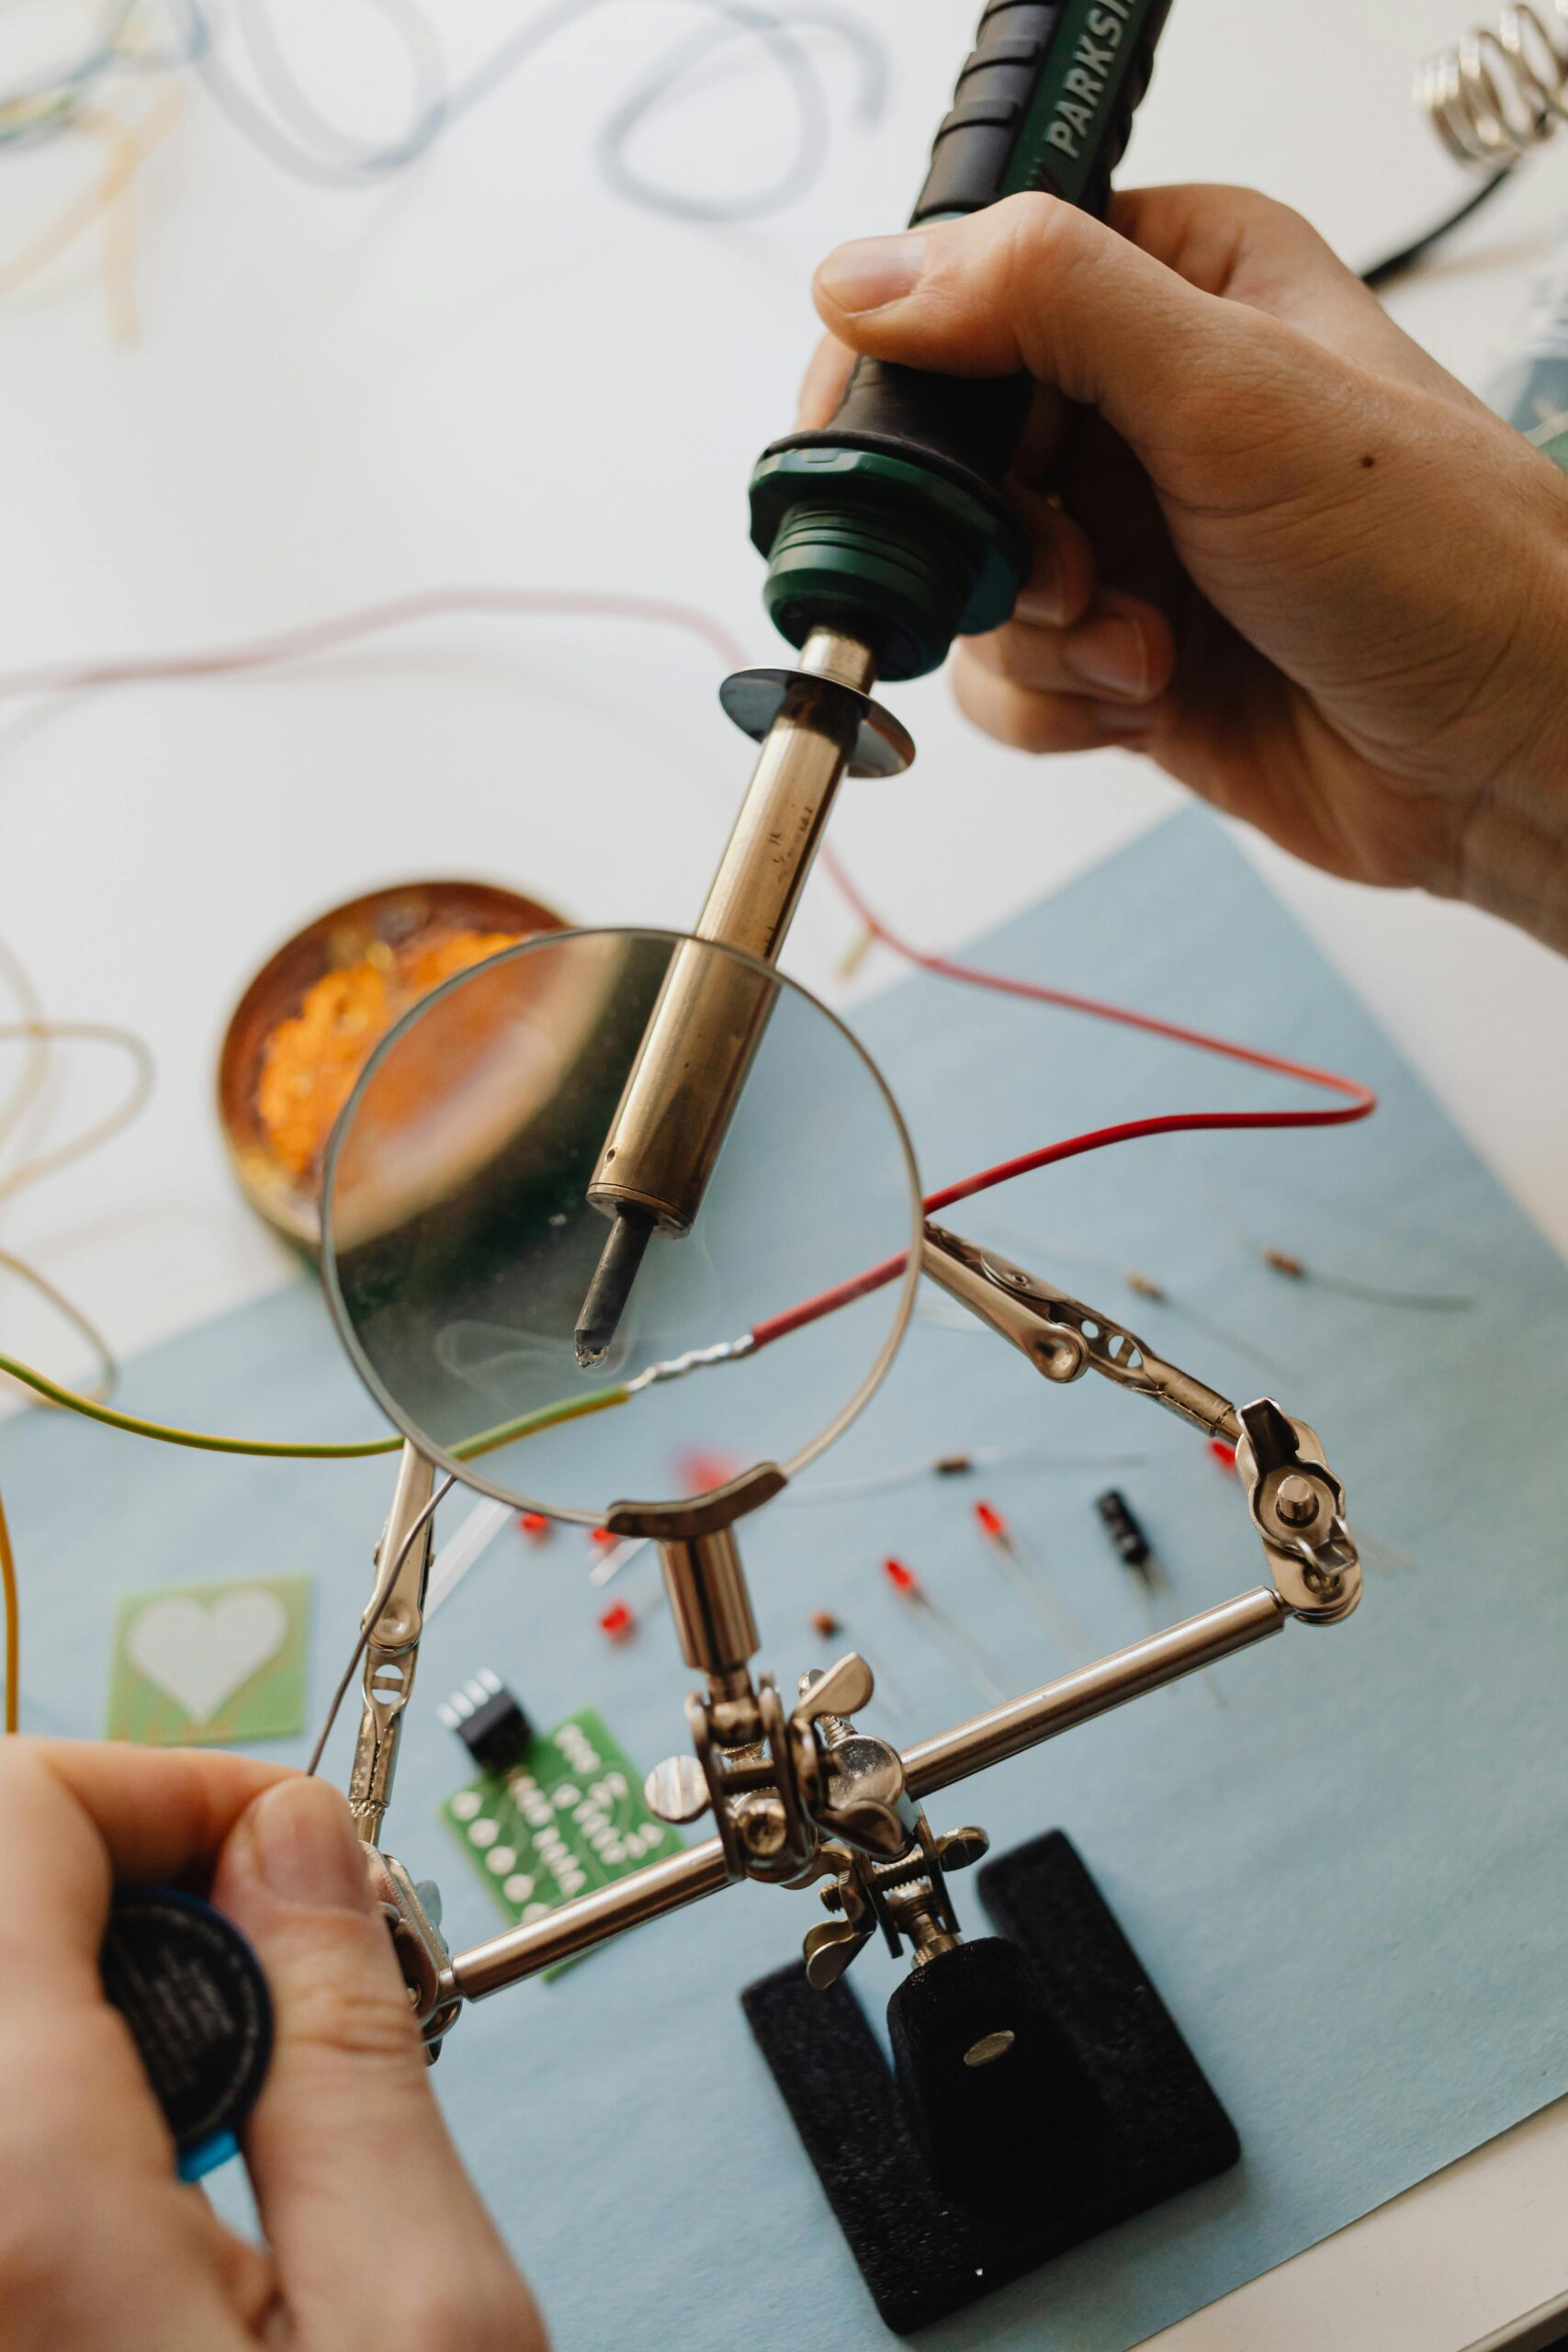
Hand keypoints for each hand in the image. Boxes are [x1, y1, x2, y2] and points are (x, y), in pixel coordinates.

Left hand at [0, 1740, 545, 2351]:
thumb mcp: (425, 2311)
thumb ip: (345, 2043)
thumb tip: (296, 1840)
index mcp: (19, 2187)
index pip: (16, 1810)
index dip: (173, 1786)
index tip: (294, 1850)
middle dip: (152, 1874)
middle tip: (297, 1971)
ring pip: (2, 1981)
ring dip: (119, 1973)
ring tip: (254, 2083)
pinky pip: (1, 2099)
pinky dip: (78, 2074)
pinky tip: (173, 2159)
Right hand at [804, 186, 1567, 951]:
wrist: (1503, 748)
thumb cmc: (1437, 555)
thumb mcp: (1233, 394)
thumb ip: (1048, 306)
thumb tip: (871, 280)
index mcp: (1174, 284)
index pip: (967, 296)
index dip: (915, 383)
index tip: (907, 460)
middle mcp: (1140, 407)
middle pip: (951, 460)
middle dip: (997, 542)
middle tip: (1072, 572)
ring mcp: (1126, 539)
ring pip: (970, 587)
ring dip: (1039, 640)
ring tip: (1146, 649)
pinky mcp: (1119, 654)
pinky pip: (1004, 682)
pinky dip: (1057, 706)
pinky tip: (1149, 699)